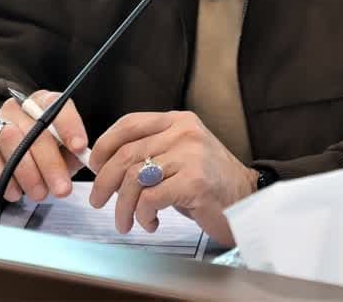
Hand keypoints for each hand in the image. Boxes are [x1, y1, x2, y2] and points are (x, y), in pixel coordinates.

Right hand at [0, 91, 87, 202]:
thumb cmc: (31, 155)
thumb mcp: (55, 153)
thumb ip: (69, 155)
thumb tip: (83, 161)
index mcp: (42, 104)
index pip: (57, 104)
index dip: (70, 125)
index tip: (79, 147)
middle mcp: (18, 107)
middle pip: (37, 129)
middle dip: (52, 163)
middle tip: (62, 190)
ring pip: (13, 140)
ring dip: (29, 172)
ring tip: (39, 195)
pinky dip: (3, 176)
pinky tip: (14, 193)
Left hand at [88, 111, 257, 247]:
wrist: (248, 199)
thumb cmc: (210, 182)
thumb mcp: (181, 155)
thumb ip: (151, 151)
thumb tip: (106, 164)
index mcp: (178, 121)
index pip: (129, 124)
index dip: (104, 145)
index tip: (95, 166)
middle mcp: (184, 133)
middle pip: (126, 154)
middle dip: (104, 181)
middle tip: (99, 200)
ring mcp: (190, 156)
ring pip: (134, 178)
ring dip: (123, 206)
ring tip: (126, 221)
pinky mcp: (195, 182)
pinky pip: (151, 198)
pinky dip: (143, 215)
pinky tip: (151, 222)